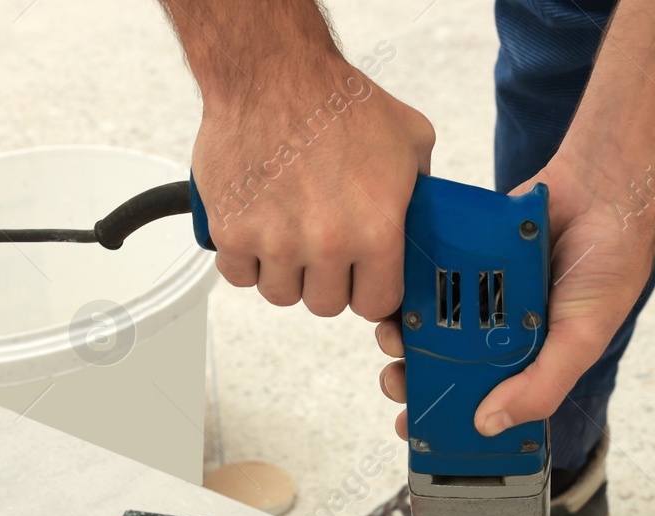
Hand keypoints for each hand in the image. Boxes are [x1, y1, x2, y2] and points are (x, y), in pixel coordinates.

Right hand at [192, 57, 433, 319]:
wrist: (272, 72)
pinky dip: (245, 259)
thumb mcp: (409, 140)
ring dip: (285, 272)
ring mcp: (275, 242)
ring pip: (281, 295)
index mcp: (376, 231)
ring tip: (288, 233)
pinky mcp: (232, 232)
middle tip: (321, 247)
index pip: (377, 303)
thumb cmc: (337, 101)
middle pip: (326, 304)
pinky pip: (238, 275)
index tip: (361, 278)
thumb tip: (422, 221)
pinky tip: (257, 229)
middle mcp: (326, 244)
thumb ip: (420, 192)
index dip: (369, 290)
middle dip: (326, 280)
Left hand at [373, 157, 654, 438]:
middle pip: (444, 364)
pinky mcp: (465, 254)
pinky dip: (408, 285)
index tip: (413, 427)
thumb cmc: (607, 267)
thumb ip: (541, 386)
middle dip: (414, 376)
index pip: (481, 400)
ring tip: (392, 334)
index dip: (447, 417)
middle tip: (395, 379)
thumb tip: (489, 426)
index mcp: (528, 360)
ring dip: (404, 333)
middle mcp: (500, 330)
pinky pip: (428, 273)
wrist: (605, 188)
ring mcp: (480, 292)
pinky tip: (392, 295)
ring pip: (429, 322)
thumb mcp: (582, 338)